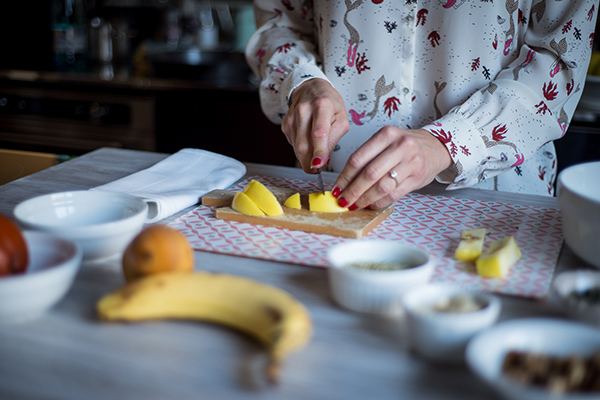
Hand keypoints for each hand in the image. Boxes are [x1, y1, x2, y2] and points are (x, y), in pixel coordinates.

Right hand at [282, 78, 349, 172]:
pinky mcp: (285, 125)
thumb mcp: (341, 118)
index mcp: (322, 106)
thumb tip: (323, 160)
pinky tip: (308, 142)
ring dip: (306, 158)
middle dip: (310, 163)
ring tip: (316, 156)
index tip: (319, 165)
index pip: (319, 133)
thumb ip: (334, 139)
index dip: (319, 151)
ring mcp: (292, 118)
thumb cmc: (329, 103)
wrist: (310, 88)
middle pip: (304, 145)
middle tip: (318, 170)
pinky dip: (301, 150)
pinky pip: (293, 145)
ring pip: (297, 148)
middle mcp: (304, 110)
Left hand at [332, 126, 452, 209]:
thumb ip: (367, 157)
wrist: (435, 147)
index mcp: (386, 134)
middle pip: (369, 174)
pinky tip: (371, 204)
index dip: (344, 177)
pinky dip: (379, 202)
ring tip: (355, 205)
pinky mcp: (417, 178)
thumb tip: (345, 181)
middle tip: (343, 201)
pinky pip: (394, 194)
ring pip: (382, 186)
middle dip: (353, 191)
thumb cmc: (405, 145)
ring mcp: (410, 162)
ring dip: (365, 199)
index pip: (358, 158)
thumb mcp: (386, 141)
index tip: (337, 189)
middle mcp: (400, 146)